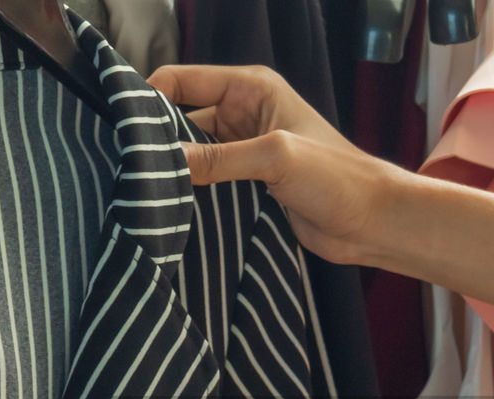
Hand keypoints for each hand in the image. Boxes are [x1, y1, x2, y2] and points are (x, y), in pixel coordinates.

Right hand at [147, 64, 410, 265]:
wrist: (372, 222)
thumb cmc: (339, 177)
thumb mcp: (274, 157)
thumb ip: (218, 158)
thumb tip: (163, 162)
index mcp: (251, 88)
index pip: (182, 80)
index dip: (149, 97)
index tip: (120, 126)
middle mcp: (244, 113)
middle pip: (180, 118)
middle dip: (157, 139)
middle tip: (127, 166)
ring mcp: (244, 150)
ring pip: (191, 153)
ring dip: (173, 170)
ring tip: (142, 190)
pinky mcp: (247, 184)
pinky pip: (206, 181)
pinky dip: (189, 191)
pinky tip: (168, 207)